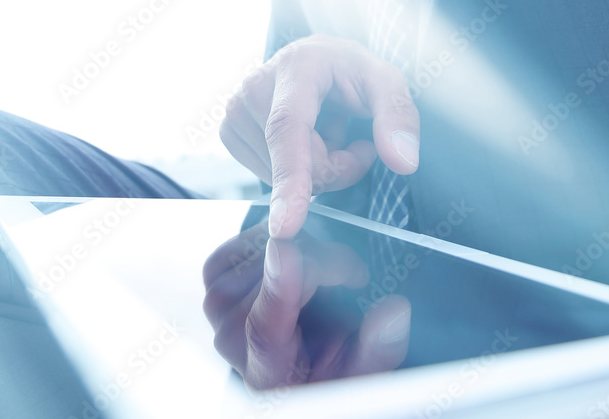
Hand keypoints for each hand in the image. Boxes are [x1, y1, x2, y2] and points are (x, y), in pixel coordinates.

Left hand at [202, 222, 410, 388]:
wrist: (290, 367)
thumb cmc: (325, 369)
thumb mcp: (361, 373)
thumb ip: (377, 347)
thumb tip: (395, 313)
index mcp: (267, 369)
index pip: (266, 327)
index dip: (280, 285)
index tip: (287, 250)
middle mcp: (231, 338)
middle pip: (279, 271)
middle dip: (327, 262)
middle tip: (351, 279)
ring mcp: (217, 304)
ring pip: (267, 245)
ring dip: (305, 248)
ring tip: (320, 279)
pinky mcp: (213, 274)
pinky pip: (249, 236)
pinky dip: (277, 238)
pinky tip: (290, 262)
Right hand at [220, 35, 419, 237]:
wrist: (319, 61)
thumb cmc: (353, 72)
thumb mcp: (388, 83)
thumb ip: (398, 117)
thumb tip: (403, 163)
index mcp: (297, 66)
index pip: (288, 128)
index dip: (290, 178)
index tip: (286, 226)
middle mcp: (255, 85)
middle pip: (299, 165)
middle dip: (337, 167)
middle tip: (352, 137)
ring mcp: (236, 111)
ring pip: (282, 178)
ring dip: (317, 169)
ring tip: (325, 131)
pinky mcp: (230, 132)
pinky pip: (268, 179)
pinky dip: (295, 171)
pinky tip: (305, 139)